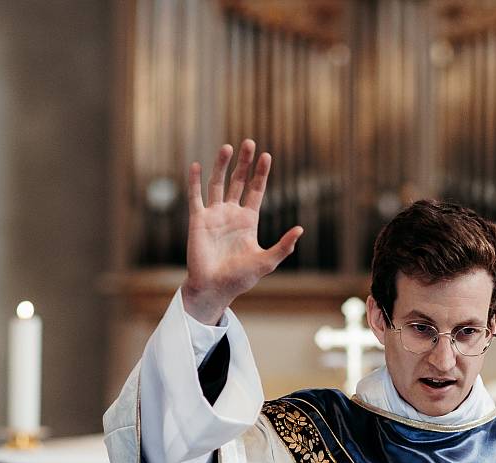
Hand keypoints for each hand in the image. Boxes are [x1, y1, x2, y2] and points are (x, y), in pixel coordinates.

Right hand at [182, 140, 302, 323]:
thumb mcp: (267, 261)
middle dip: (244, 163)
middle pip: (238, 181)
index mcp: (248, 221)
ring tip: (228, 147)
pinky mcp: (198, 220)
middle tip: (249, 142)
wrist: (215, 287)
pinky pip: (196, 196)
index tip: (267, 156)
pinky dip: (195, 181)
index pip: (256, 190)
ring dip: (222, 165)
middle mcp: (231, 214)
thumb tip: (300, 229)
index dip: (261, 173)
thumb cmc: (240, 277)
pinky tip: (197, 165)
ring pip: (218, 183)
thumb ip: (284, 246)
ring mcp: (214, 215)